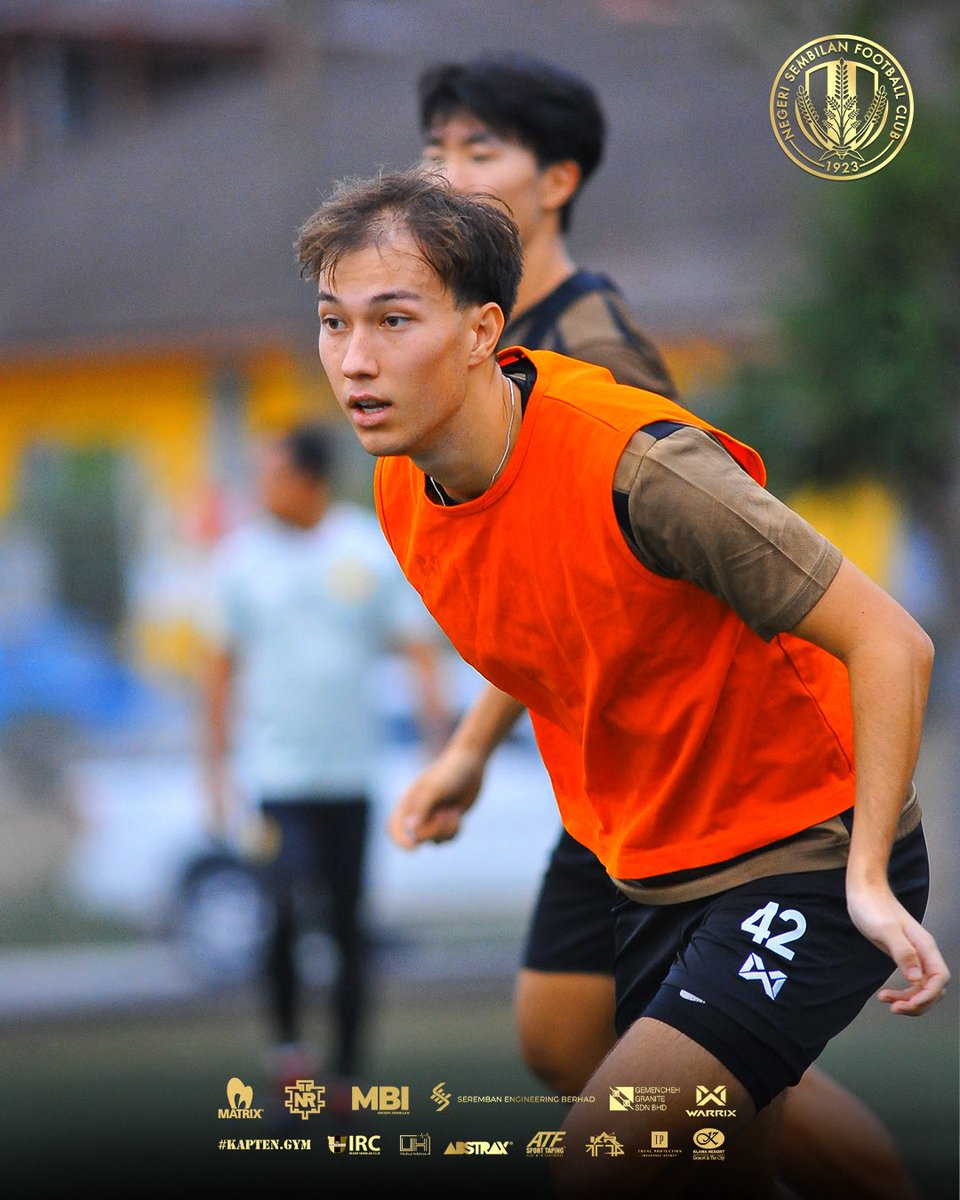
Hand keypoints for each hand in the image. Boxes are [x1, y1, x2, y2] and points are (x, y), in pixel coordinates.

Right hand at [387, 744, 486, 848]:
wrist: (471, 765)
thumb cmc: (449, 773)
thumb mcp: (434, 789)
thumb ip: (421, 808)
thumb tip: (410, 829)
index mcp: (407, 803)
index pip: (394, 828)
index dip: (400, 841)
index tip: (414, 848)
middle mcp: (417, 813)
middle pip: (418, 837)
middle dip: (434, 830)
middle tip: (445, 814)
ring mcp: (432, 818)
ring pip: (435, 840)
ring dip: (446, 830)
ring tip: (453, 811)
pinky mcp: (446, 822)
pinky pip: (447, 838)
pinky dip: (455, 830)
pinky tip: (457, 813)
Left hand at [847, 881, 949, 1014]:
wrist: (864, 892)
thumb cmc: (873, 906)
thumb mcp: (885, 929)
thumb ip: (902, 952)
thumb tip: (916, 977)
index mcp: (925, 946)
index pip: (939, 979)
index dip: (928, 995)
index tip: (909, 1003)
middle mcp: (924, 953)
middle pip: (934, 988)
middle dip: (918, 1003)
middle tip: (895, 1008)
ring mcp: (915, 955)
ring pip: (922, 988)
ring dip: (909, 1000)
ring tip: (887, 1003)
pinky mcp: (904, 957)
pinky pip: (911, 982)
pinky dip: (902, 993)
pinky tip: (885, 995)